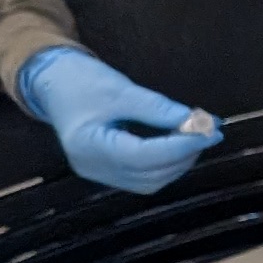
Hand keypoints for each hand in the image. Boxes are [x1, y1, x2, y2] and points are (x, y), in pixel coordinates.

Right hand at [16, 45, 218, 193]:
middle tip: (208, 131)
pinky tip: (178, 146)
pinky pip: (143, 177)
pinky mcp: (107, 171)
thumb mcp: (120, 90)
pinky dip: (165, 165)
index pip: (144, 156)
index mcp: (89, 146)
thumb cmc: (81, 81)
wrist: (53, 83)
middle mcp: (92, 167)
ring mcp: (98, 173)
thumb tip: (195, 121)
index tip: (209, 131)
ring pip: (150, 181)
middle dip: (184, 155)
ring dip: (178, 162)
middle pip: (150, 174)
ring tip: (196, 136)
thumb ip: (158, 108)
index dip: (181, 146)